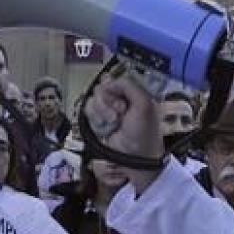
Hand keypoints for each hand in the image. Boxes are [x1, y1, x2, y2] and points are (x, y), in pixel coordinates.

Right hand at [86, 75, 163, 192]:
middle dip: (110, 100)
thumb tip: (108, 80)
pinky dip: (97, 119)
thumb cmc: (143, 131)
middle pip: (103, 86)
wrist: (133, 156)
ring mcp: (108, 109)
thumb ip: (128, 85)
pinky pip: (89, 110)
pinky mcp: (98, 120)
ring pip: (94, 98)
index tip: (120, 95)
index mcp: (134, 92)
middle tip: (121, 112)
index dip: (115, 85)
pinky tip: (106, 126)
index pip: (117, 77)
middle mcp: (121, 98)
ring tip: (114, 122)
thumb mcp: (144, 104)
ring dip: (103, 111)